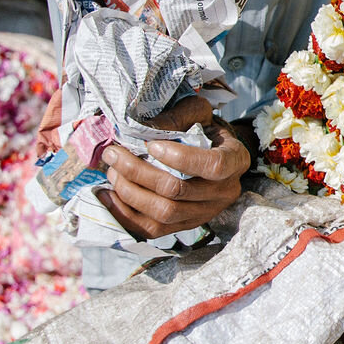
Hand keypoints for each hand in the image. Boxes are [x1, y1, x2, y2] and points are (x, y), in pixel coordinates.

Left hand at [99, 96, 250, 240]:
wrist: (211, 154)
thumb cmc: (204, 130)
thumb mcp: (198, 113)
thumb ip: (176, 116)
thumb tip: (145, 129)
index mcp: (235, 161)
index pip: (213, 166)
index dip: (180, 158)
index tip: (151, 144)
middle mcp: (224, 192)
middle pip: (178, 191)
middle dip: (138, 172)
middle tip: (114, 153)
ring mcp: (205, 213)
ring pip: (164, 213)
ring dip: (130, 193)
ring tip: (112, 171)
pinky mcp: (185, 226)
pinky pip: (152, 230)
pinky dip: (125, 214)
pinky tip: (108, 195)